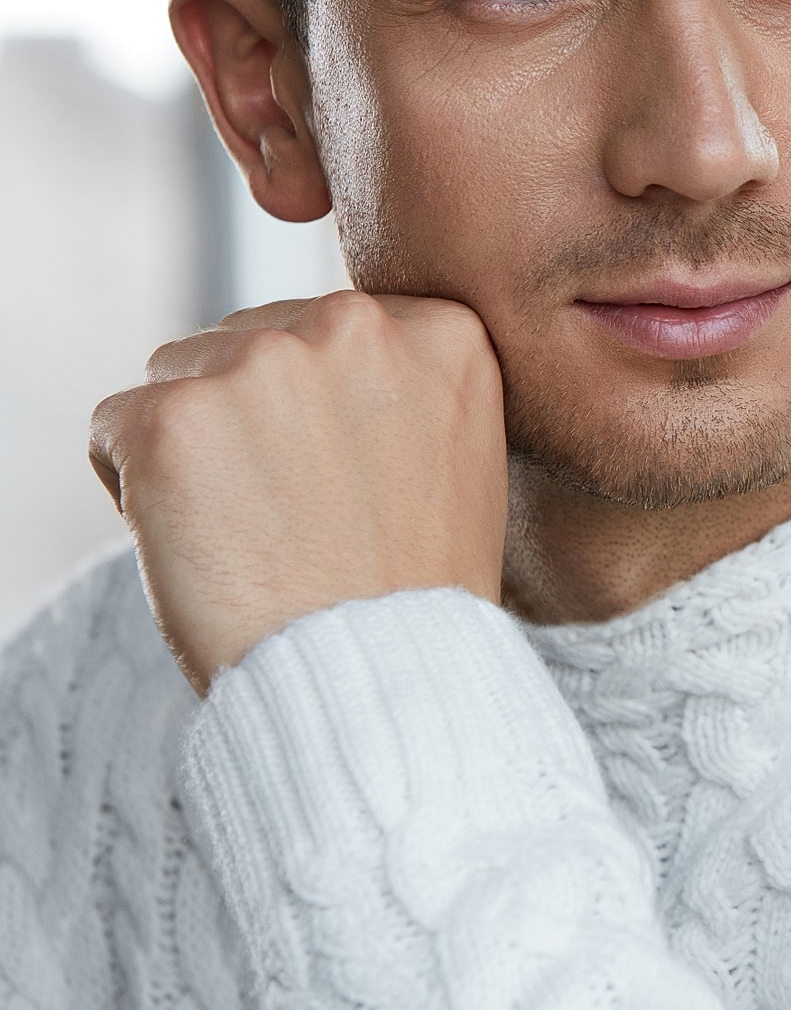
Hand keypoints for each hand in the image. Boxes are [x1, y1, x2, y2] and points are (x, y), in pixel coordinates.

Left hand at [89, 292, 508, 694]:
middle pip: (251, 336)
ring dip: (194, 440)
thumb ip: (402, 381)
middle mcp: (354, 325)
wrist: (377, 684)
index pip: (331, 327)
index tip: (343, 476)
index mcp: (439, 329)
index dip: (322, 406)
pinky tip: (196, 543)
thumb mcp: (456, 451)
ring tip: (248, 528)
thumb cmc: (414, 586)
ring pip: (178, 371)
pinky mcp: (174, 418)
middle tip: (290, 512)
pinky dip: (133, 484)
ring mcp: (262, 364)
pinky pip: (115, 424)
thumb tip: (318, 360)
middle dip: (252, 413)